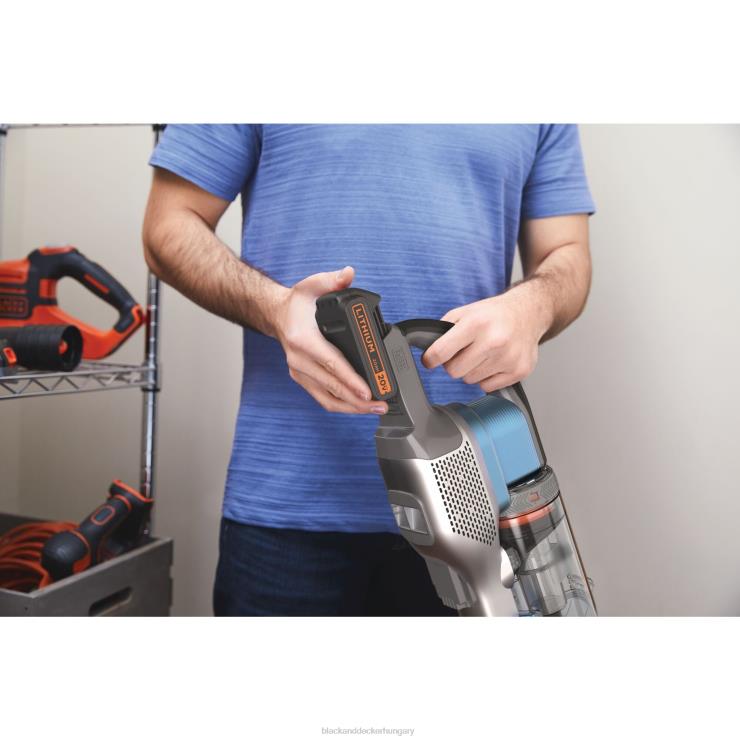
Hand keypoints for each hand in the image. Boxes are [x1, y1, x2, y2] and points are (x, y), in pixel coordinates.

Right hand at [274, 266, 388, 414]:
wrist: (276, 315)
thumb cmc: (297, 303)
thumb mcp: (312, 285)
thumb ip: (332, 280)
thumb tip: (348, 274)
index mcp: (303, 340)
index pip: (331, 364)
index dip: (351, 380)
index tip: (367, 392)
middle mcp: (299, 360)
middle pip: (332, 387)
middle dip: (357, 400)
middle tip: (380, 404)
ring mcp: (299, 373)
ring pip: (327, 398)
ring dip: (351, 408)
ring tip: (374, 409)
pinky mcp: (303, 379)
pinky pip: (323, 398)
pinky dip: (341, 405)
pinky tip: (358, 407)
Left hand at [422, 285, 551, 392]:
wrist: (528, 313)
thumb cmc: (494, 314)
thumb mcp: (466, 312)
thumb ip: (444, 330)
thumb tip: (427, 350)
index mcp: (476, 323)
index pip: (442, 352)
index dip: (430, 359)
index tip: (429, 361)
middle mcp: (494, 341)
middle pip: (454, 371)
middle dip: (453, 364)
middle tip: (462, 353)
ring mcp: (508, 358)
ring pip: (470, 380)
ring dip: (471, 370)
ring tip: (482, 354)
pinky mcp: (519, 371)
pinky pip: (487, 387)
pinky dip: (486, 377)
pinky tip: (494, 361)